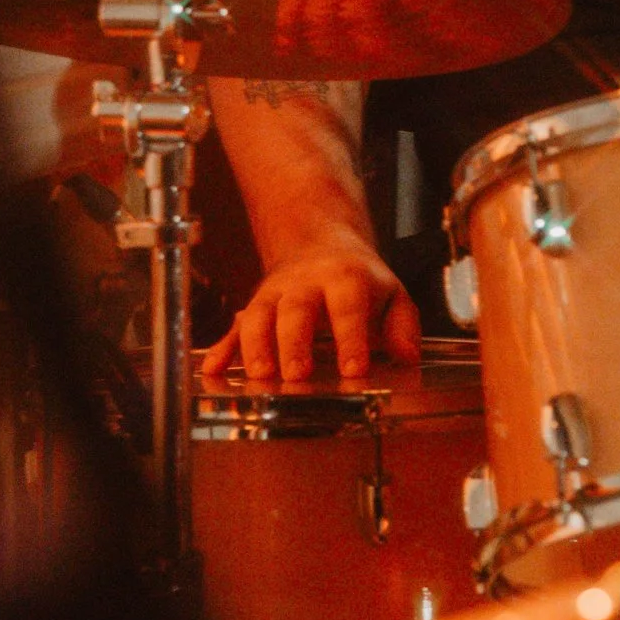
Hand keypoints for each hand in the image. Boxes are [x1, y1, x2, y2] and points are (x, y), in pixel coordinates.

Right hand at [201, 237, 422, 387]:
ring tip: (260, 376)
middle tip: (297, 374)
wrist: (321, 244)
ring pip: (259, 316)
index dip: (351, 338)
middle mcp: (305, 284)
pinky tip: (213, 369)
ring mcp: (275, 294)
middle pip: (295, 309)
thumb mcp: (392, 295)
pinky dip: (222, 349)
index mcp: (345, 279)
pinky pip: (234, 328)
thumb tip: (406, 355)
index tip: (354, 369)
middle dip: (294, 342)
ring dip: (255, 346)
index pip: (348, 307)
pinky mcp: (254, 307)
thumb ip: (402, 325)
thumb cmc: (360, 282)